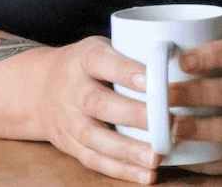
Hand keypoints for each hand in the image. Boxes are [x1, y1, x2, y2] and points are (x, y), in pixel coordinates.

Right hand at [36, 37, 161, 182]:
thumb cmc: (87, 65)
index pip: (101, 61)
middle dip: (133, 115)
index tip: (150, 79)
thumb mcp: (102, 47)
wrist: (40, 88)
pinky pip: (94, 160)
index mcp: (84, 58)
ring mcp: (69, 119)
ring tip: (156, 157)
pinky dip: (120, 170)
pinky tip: (146, 175)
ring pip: (95, 137)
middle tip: (166, 122)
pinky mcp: (70, 144)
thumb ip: (132, 53)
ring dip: (127, 150)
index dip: (124, 70)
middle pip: (98, 103)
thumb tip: (182, 63)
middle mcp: (73, 88)